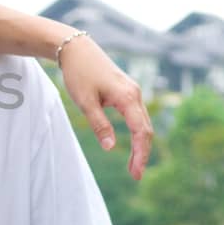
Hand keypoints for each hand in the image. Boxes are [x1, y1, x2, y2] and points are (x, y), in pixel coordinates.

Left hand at [56, 35, 153, 179]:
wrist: (77, 48)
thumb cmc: (79, 73)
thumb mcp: (85, 102)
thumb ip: (99, 125)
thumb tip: (110, 148)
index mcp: (128, 97)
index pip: (141, 131)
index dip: (141, 154)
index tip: (136, 173)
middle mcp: (135, 94)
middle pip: (146, 129)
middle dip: (142, 154)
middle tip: (135, 176)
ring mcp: (133, 91)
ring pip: (143, 123)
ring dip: (140, 145)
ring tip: (133, 166)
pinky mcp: (127, 91)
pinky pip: (137, 116)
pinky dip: (137, 133)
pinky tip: (132, 145)